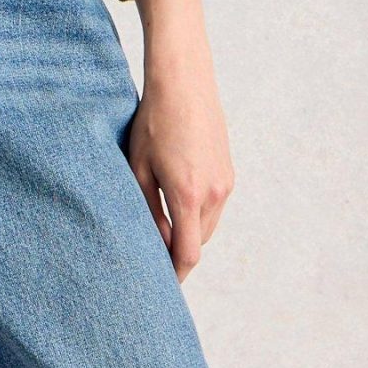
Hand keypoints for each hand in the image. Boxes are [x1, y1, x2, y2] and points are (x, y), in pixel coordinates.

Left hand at [126, 0, 234, 280]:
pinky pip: (213, 206)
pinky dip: (196, 215)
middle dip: (178, 255)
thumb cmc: (153, 121)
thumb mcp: (139, 167)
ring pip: (207, 225)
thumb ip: (146, 209)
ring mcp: (225, 181)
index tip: (161, 287)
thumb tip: (153, 242)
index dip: (174, 275)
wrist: (183, 80)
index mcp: (188, 194)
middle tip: (152, 263)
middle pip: (199, 242)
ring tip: (160, 234)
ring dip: (188, 234)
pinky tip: (174, 205)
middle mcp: (214, 192)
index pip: (187, 253)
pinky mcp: (228, 171)